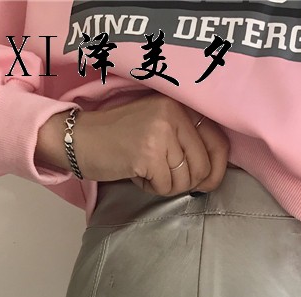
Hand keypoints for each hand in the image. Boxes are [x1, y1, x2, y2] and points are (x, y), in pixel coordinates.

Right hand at [34, 93, 229, 196]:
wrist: (81, 139)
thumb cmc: (121, 139)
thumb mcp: (160, 127)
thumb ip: (188, 142)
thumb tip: (215, 175)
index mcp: (181, 105)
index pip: (219, 142)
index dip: (218, 170)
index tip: (207, 183)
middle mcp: (174, 113)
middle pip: (203, 167)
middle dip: (187, 183)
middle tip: (165, 178)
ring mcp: (161, 132)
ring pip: (185, 180)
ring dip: (167, 186)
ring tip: (146, 170)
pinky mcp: (148, 153)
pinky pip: (165, 186)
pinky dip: (151, 188)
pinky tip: (136, 173)